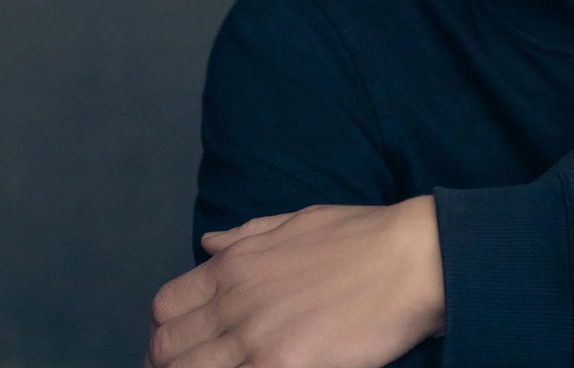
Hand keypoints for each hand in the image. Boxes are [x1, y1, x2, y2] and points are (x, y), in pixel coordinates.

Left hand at [145, 196, 444, 367]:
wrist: (408, 259)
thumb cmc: (362, 237)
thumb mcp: (298, 221)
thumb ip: (247, 235)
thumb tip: (208, 242)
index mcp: (235, 263)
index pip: (165, 307)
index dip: (168, 331)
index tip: (186, 345)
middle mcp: (234, 302)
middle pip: (165, 350)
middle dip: (172, 364)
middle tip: (203, 366)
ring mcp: (253, 341)